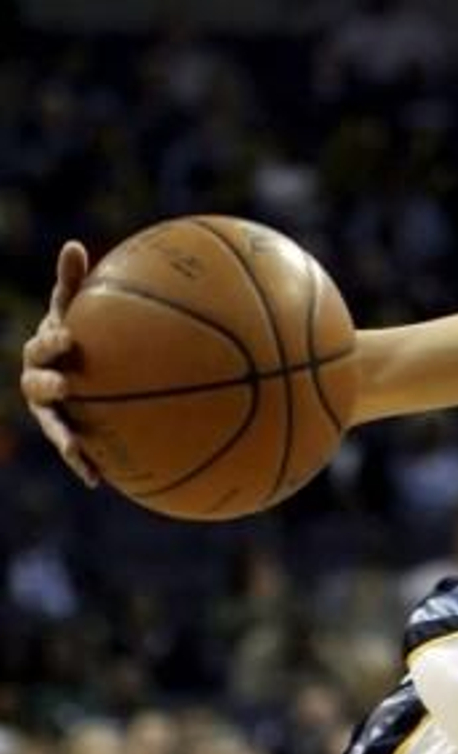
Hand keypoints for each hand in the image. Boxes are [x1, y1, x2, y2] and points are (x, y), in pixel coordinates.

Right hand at [19, 241, 98, 485]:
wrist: (73, 365)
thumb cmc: (78, 331)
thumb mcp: (76, 308)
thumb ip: (75, 283)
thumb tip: (74, 245)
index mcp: (44, 350)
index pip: (44, 343)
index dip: (51, 341)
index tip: (68, 337)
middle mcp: (40, 381)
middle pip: (37, 384)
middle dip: (48, 384)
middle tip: (66, 385)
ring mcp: (51, 410)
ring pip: (52, 423)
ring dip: (62, 435)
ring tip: (76, 449)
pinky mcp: (65, 432)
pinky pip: (74, 450)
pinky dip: (83, 465)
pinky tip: (98, 481)